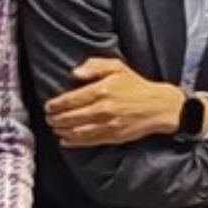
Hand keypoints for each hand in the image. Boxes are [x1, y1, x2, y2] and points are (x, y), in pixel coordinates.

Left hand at [46, 56, 191, 148]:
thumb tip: (74, 73)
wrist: (158, 106)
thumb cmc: (136, 85)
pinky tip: (65, 140)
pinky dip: (74, 142)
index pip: (71, 100)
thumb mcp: (117, 67)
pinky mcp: (113, 136)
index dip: (56, 104)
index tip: (49, 106)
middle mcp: (102, 109)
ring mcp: (107, 124)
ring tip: (55, 128)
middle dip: (56, 118)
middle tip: (49, 118)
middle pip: (71, 117)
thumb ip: (94, 66)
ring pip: (77, 131)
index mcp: (101, 90)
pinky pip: (89, 141)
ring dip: (62, 130)